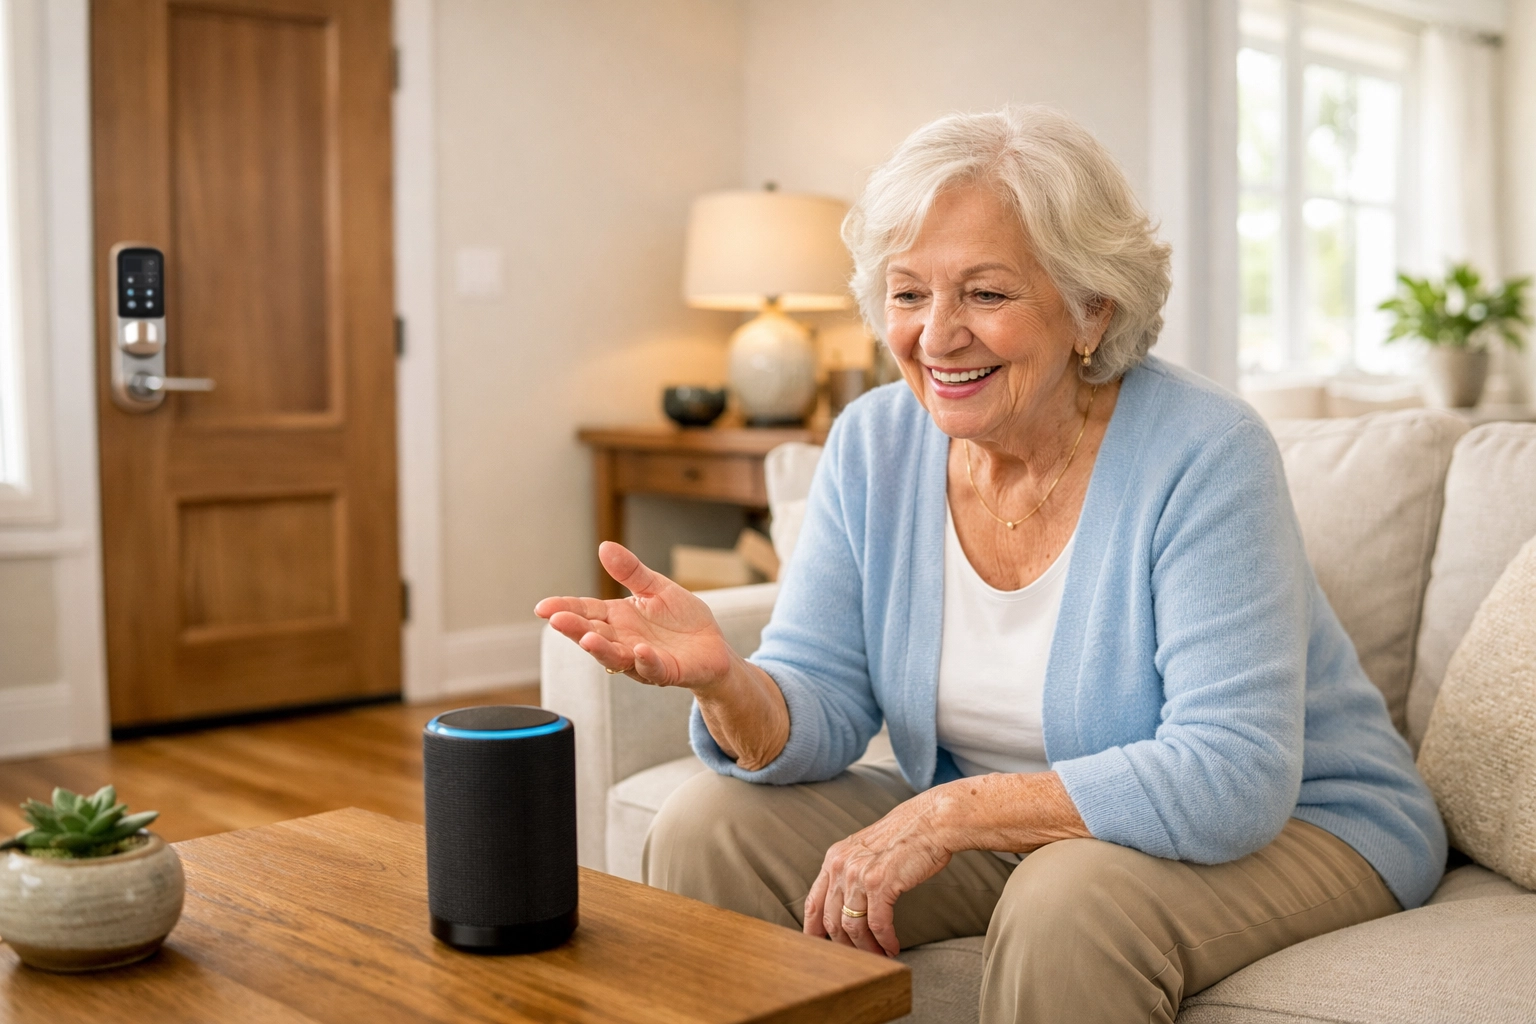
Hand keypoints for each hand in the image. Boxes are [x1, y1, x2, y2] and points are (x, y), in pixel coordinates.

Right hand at [535, 542, 734, 690]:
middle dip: (575, 628)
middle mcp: (624, 641)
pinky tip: (640, 651)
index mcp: (619, 619)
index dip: (565, 609)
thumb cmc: (682, 620)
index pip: (587, 612)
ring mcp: (643, 659)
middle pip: (594, 635)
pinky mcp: (668, 672)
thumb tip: (605, 546)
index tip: (543, 607)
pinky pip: (654, 669)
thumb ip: (631, 571)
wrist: (713, 647)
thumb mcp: (656, 588)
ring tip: (587, 638)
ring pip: (616, 657)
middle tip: (557, 620)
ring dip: (601, 649)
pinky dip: (646, 661)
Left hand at [803, 791, 953, 956]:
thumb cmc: (905, 837)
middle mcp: (841, 866)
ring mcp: (858, 874)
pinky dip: (884, 941)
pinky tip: (892, 946)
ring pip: (852, 926)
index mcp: (834, 858)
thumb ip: (851, 872)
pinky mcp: (880, 883)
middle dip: (844, 945)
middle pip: (831, 920)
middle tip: (858, 958)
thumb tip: (847, 906)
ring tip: (878, 956)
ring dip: (866, 948)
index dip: (812, 929)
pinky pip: (878, 924)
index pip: (813, 901)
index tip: (817, 946)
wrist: (931, 822)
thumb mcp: (866, 850)